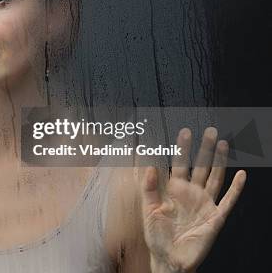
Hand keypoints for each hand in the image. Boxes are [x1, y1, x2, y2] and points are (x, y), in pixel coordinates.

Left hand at [141, 127, 246, 272]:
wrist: (169, 259)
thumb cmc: (156, 236)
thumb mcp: (148, 211)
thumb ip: (148, 188)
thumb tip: (150, 166)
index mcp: (173, 190)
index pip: (178, 164)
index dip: (181, 149)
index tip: (183, 132)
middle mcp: (190, 193)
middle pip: (199, 166)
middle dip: (203, 148)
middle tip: (208, 130)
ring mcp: (204, 204)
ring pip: (214, 177)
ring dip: (219, 161)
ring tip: (222, 143)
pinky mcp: (215, 217)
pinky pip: (228, 200)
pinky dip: (236, 188)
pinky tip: (242, 174)